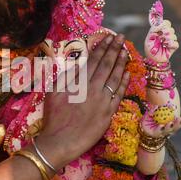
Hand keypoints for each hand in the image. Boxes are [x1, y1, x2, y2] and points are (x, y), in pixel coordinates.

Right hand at [36, 33, 130, 169]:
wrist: (60, 141)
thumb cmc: (53, 117)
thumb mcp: (52, 93)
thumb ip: (66, 77)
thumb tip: (78, 63)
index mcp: (79, 82)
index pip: (94, 60)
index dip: (102, 48)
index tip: (109, 37)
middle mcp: (93, 88)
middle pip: (107, 65)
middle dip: (114, 49)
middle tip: (121, 38)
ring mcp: (103, 101)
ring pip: (115, 78)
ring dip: (121, 63)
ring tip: (126, 51)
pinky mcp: (108, 114)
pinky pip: (119, 95)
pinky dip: (124, 83)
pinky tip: (127, 73)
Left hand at [140, 103, 180, 138]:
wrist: (143, 126)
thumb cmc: (151, 118)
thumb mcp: (155, 112)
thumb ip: (159, 109)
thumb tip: (164, 105)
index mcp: (170, 125)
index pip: (178, 123)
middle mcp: (167, 130)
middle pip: (174, 128)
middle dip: (178, 124)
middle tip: (180, 119)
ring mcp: (161, 132)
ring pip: (167, 131)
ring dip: (169, 127)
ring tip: (170, 123)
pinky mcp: (155, 134)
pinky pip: (158, 131)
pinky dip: (160, 129)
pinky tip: (161, 126)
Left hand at [144, 19, 178, 62]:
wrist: (152, 58)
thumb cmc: (150, 48)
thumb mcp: (149, 37)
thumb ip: (153, 29)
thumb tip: (159, 23)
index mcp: (161, 31)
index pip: (166, 23)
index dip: (163, 24)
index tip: (157, 29)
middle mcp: (167, 34)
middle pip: (170, 29)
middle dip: (164, 33)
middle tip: (159, 38)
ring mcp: (171, 40)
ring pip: (173, 35)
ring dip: (166, 39)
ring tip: (161, 43)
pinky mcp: (174, 47)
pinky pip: (175, 43)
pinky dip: (170, 44)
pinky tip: (165, 46)